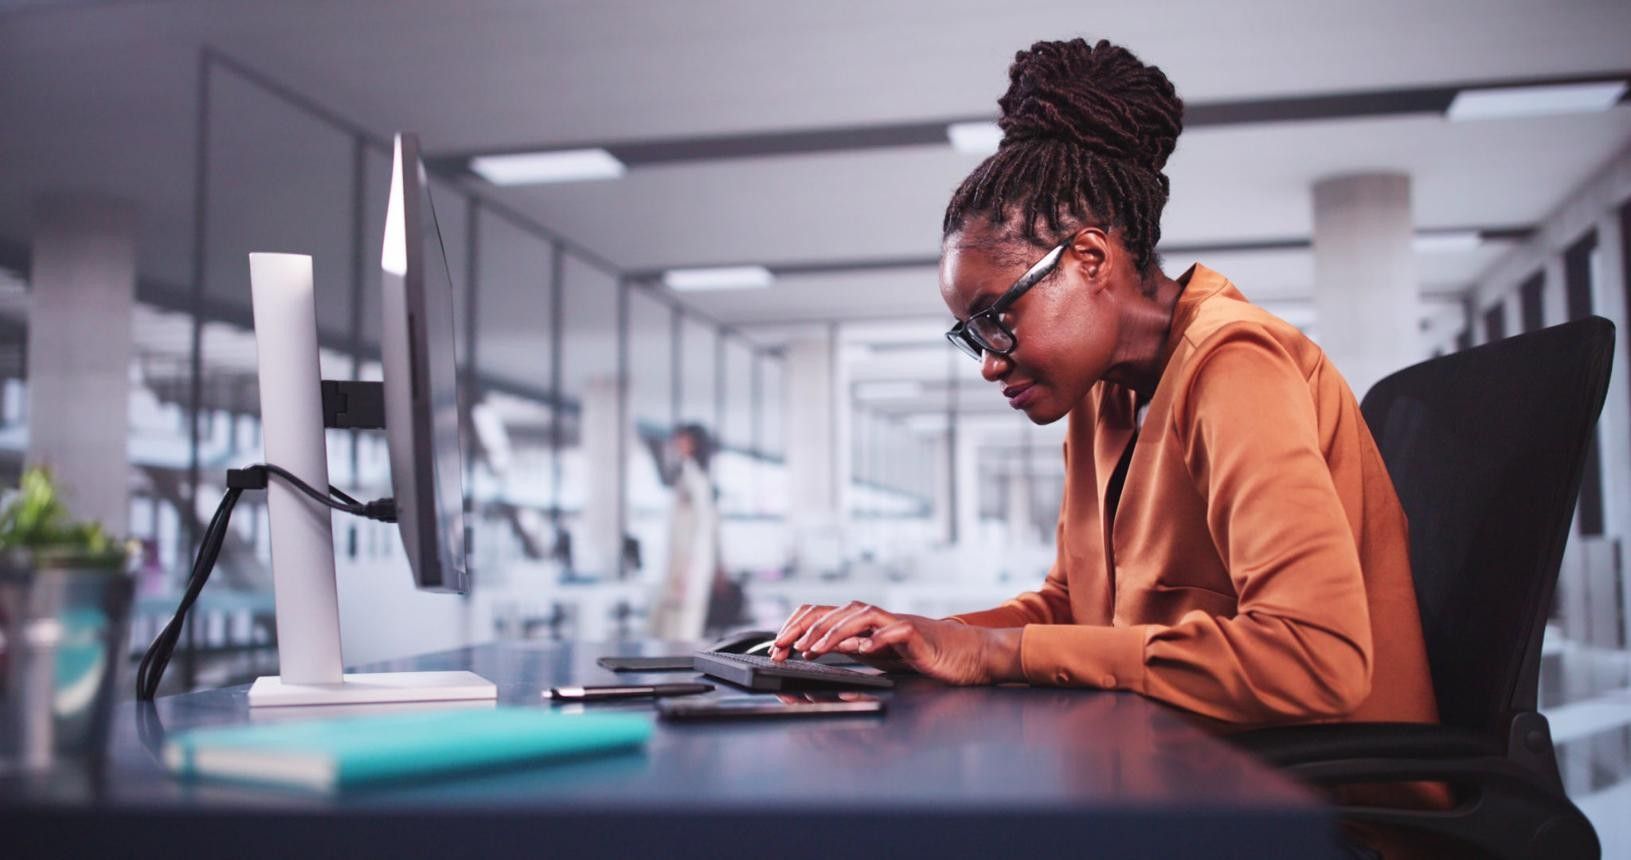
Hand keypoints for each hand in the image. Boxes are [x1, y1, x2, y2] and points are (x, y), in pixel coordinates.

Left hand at [770, 601, 1021, 685]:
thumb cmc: (924, 654)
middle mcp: (876, 617)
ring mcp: (896, 622)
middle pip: (833, 611)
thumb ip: (853, 649)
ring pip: (858, 615)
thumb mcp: (879, 655)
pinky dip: (876, 638)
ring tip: (813, 650)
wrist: (966, 654)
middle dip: (804, 628)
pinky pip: (894, 630)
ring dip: (832, 632)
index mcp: (864, 623)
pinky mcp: (916, 633)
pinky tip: (863, 649)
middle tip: (783, 648)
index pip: (823, 615)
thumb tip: (821, 647)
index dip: (796, 627)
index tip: (777, 648)